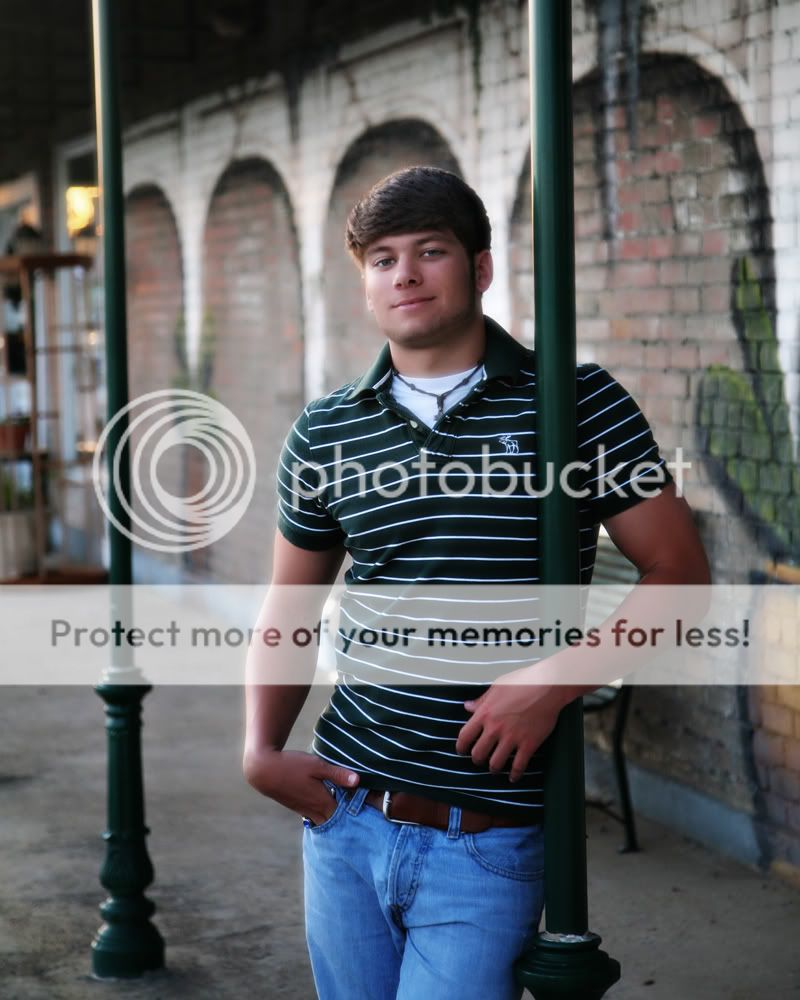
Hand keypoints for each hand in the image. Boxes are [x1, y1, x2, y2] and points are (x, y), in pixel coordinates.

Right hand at [243, 748, 359, 825]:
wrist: (264, 770)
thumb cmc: (292, 766)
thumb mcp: (317, 766)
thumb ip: (338, 774)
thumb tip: (358, 781)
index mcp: (323, 803)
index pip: (345, 817)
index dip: (357, 817)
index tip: (370, 815)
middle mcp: (314, 810)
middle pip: (335, 823)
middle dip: (347, 823)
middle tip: (363, 822)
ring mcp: (304, 810)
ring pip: (324, 820)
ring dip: (335, 818)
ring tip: (348, 816)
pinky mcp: (297, 806)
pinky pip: (315, 816)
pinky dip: (324, 814)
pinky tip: (328, 806)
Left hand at [455, 668, 568, 781]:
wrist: (548, 686)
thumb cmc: (523, 683)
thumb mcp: (497, 687)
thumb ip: (482, 700)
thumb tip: (468, 707)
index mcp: (485, 713)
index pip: (465, 736)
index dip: (461, 747)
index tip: (462, 751)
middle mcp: (495, 728)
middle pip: (478, 754)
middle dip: (477, 760)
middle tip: (480, 760)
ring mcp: (512, 738)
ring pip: (496, 763)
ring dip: (494, 768)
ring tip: (495, 768)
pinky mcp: (528, 744)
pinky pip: (518, 766)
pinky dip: (515, 775)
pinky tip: (513, 777)